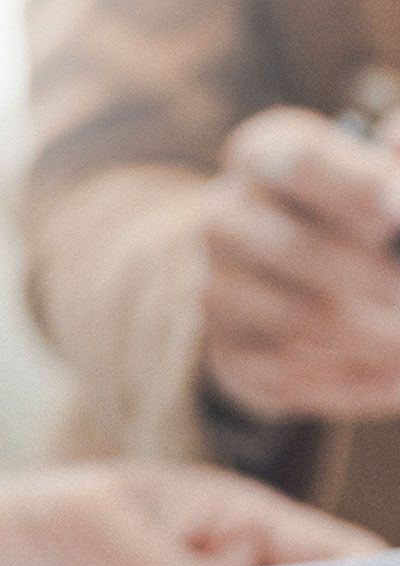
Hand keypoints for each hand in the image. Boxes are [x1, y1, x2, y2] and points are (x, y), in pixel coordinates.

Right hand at [201, 107, 399, 419]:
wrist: (274, 264)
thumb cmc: (346, 203)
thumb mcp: (370, 165)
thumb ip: (395, 158)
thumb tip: (398, 163)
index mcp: (263, 153)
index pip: (300, 163)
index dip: (355, 188)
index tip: (395, 213)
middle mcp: (223, 218)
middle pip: (301, 252)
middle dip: (380, 280)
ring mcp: (214, 287)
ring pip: (299, 319)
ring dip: (376, 338)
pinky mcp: (223, 349)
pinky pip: (288, 375)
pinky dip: (354, 383)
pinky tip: (396, 378)